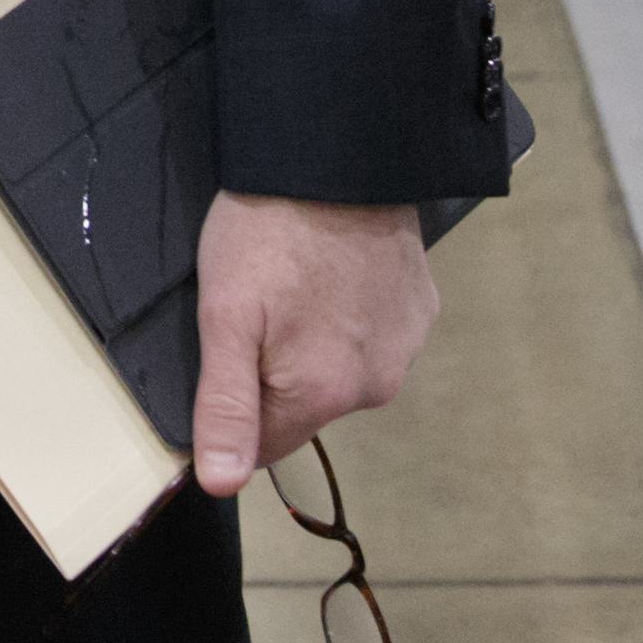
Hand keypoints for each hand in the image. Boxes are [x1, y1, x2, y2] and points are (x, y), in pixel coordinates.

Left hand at [188, 192, 433, 495]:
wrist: (338, 157)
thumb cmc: (268, 231)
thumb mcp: (224, 315)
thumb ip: (225, 405)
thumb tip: (221, 484)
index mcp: (324, 395)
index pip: (266, 443)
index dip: (236, 406)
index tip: (227, 352)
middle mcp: (375, 386)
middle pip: (305, 404)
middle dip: (276, 368)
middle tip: (259, 302)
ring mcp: (405, 346)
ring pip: (340, 369)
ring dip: (316, 340)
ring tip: (297, 279)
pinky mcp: (421, 308)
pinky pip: (373, 333)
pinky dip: (351, 312)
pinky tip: (333, 271)